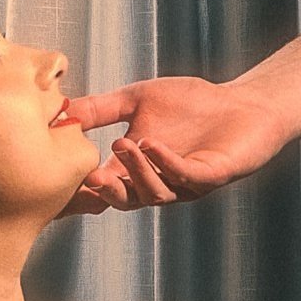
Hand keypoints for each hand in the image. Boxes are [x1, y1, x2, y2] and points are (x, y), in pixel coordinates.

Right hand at [57, 77, 290, 216]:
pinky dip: (166, 164)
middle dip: (107, 190)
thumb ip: (102, 108)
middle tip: (90, 175)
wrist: (242, 103)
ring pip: (155, 194)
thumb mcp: (137, 100)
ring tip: (123, 143)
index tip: (59, 179)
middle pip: (126, 200)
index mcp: (136, 169)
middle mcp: (158, 183)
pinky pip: (186, 178)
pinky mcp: (213, 176)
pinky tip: (151, 144)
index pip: (103, 186)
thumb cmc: (192, 104)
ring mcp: (185, 184)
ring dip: (137, 172)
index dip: (82, 189)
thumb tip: (61, 109)